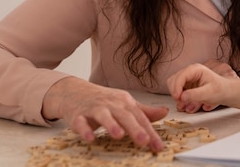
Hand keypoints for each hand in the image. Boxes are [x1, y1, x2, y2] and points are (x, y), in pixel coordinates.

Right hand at [42, 77, 167, 151]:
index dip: (150, 132)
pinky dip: (85, 130)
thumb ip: (144, 111)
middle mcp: (111, 104)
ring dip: (111, 125)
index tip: (158, 146)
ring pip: (104, 116)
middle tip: (144, 141)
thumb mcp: (125, 104)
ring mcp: (94, 108)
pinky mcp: (78, 115)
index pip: (140, 118)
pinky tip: (90, 138)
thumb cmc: (104, 101)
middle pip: (125, 115)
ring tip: (119, 135)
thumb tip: (165, 112)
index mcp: (125, 102)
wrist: (75, 92)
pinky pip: (81, 123)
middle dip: (135, 128)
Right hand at [167, 63, 229, 112]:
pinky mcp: (187, 85)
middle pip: (173, 80)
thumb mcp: (209, 93)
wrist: (226, 92)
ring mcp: (188, 78)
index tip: (178, 98)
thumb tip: (181, 97)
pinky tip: (185, 103)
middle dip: (175, 92)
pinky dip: (179, 98)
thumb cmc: (220, 90)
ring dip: (176, 95)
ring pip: (173, 85)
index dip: (176, 87)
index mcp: (196, 69)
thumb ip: (195, 95)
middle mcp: (190, 72)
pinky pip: (177, 91)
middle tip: (181, 103)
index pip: (180, 76)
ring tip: (183, 105)